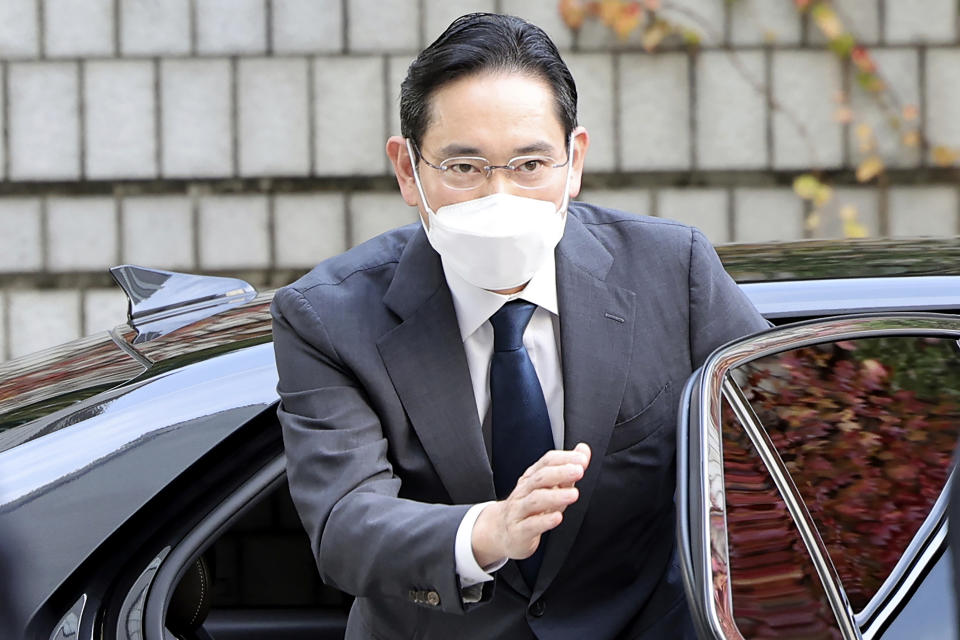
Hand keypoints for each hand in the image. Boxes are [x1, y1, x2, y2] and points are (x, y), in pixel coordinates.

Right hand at [472, 443, 591, 567]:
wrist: (501, 532)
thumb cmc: (529, 509)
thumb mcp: (549, 488)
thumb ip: (567, 470)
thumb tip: (583, 450)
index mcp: (532, 478)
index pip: (546, 462)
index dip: (564, 458)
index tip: (582, 458)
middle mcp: (524, 491)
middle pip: (540, 478)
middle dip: (560, 473)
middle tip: (578, 471)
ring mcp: (519, 511)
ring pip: (535, 500)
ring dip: (555, 496)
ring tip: (573, 494)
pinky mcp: (519, 532)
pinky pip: (530, 525)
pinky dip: (544, 521)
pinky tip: (557, 517)